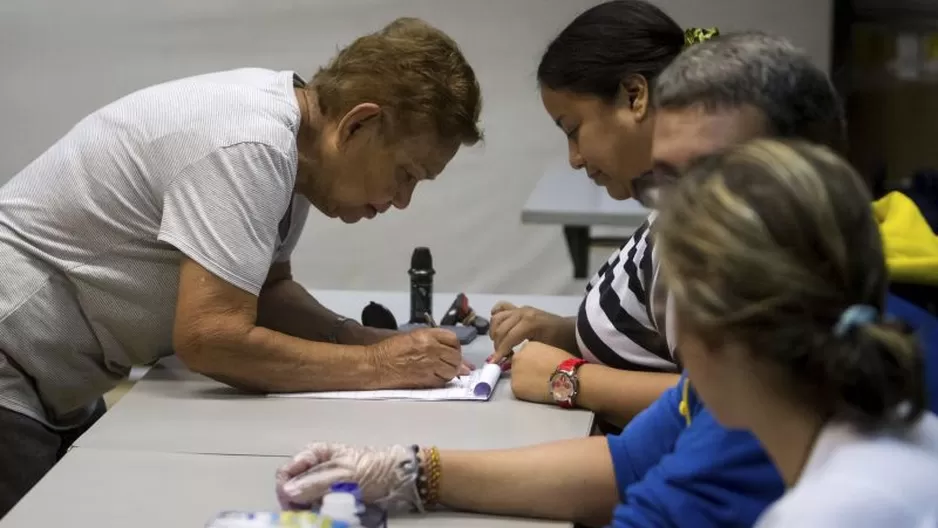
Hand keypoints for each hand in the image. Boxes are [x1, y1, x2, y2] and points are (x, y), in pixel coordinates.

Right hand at [276, 443, 421, 510]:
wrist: (400, 479)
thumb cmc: (374, 468)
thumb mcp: (344, 474)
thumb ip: (315, 482)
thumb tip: (287, 491)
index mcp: (316, 454)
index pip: (287, 471)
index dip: (285, 487)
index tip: (292, 503)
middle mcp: (317, 468)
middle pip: (294, 488)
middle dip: (297, 502)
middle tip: (307, 513)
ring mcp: (325, 485)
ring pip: (305, 501)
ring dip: (310, 510)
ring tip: (321, 515)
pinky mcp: (335, 499)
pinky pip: (319, 508)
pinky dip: (321, 514)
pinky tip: (328, 517)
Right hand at [368, 329, 465, 388]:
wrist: (377, 365)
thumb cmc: (391, 350)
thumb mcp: (413, 337)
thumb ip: (434, 341)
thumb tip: (448, 348)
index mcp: (427, 336)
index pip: (453, 339)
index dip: (455, 346)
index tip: (452, 350)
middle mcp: (431, 349)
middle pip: (455, 356)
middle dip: (455, 360)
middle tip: (449, 362)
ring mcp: (429, 365)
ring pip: (452, 370)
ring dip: (450, 371)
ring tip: (442, 370)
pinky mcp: (425, 379)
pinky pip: (443, 381)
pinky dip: (443, 379)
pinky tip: (435, 376)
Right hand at [489, 302, 569, 362]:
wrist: (571, 331)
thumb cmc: (560, 343)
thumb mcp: (543, 349)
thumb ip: (524, 353)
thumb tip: (506, 361)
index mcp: (529, 323)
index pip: (508, 338)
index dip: (500, 351)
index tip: (494, 363)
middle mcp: (522, 313)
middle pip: (501, 329)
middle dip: (497, 344)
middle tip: (500, 356)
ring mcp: (521, 309)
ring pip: (498, 318)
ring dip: (494, 331)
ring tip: (498, 344)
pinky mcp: (521, 308)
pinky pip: (503, 307)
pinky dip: (496, 314)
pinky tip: (496, 325)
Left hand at [510, 341, 576, 403]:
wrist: (568, 378)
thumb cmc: (566, 364)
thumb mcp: (551, 350)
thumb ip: (538, 355)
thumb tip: (535, 364)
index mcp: (528, 346)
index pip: (524, 355)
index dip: (532, 363)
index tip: (540, 368)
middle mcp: (517, 356)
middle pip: (517, 365)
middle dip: (525, 371)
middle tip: (539, 378)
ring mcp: (514, 372)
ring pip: (517, 378)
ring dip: (524, 382)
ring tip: (539, 385)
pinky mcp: (515, 387)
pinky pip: (518, 390)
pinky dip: (525, 393)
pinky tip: (537, 392)